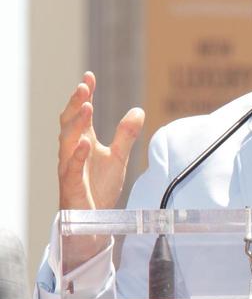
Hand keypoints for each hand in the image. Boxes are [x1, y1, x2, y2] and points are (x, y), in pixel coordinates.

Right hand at [58, 73, 143, 272]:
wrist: (94, 221)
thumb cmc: (99, 187)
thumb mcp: (119, 158)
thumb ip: (126, 135)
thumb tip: (138, 110)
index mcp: (83, 142)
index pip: (81, 114)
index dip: (84, 96)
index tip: (89, 77)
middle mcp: (73, 152)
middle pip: (69, 123)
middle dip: (75, 104)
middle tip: (83, 86)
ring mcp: (70, 168)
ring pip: (66, 142)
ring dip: (76, 124)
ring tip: (86, 107)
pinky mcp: (71, 186)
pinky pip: (71, 169)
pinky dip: (77, 155)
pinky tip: (85, 143)